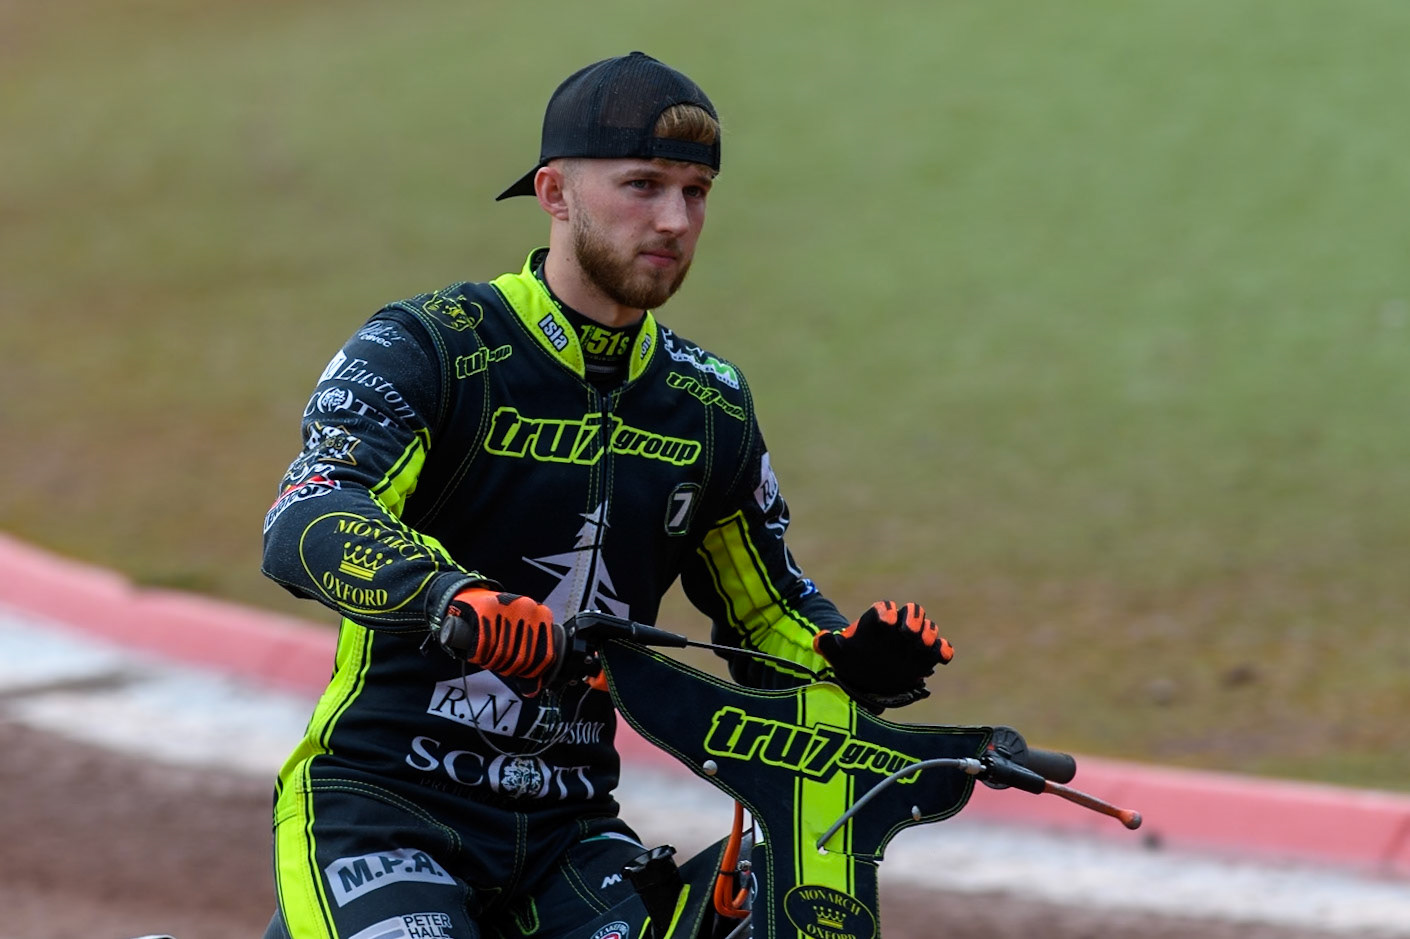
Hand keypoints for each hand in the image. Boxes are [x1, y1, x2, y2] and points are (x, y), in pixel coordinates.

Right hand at [437, 587, 561, 680]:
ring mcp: (507, 606)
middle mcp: (527, 608)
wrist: (470, 598)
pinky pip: (484, 644)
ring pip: (502, 653)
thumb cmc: (498, 621)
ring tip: (487, 658)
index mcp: (542, 614)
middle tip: (497, 665)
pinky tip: (477, 653)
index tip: (519, 674)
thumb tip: (532, 691)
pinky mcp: (485, 608)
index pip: (544, 656)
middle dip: (507, 668)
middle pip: (522, 658)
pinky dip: (479, 655)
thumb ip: (529, 659)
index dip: (530, 672)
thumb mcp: (520, 635)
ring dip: (491, 662)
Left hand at [813, 601, 953, 708]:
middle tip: (908, 631)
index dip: (886, 611)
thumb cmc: (853, 662)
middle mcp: (898, 627)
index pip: (885, 608)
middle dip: (912, 618)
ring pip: (928, 627)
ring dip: (927, 632)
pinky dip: (944, 649)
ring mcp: (914, 640)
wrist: (867, 681)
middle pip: (912, 612)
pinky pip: (941, 647)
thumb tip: (820, 638)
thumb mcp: (838, 655)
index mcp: (878, 621)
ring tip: (921, 643)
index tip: (885, 621)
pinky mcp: (926, 656)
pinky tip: (942, 658)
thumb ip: (828, 645)